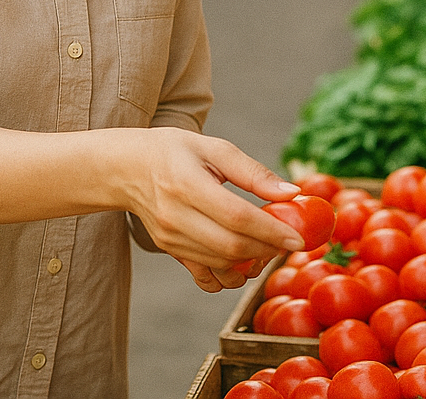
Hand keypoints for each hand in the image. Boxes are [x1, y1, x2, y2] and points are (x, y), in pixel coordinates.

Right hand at [118, 128, 302, 288]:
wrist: (127, 167)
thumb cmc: (173, 150)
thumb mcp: (213, 148)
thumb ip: (253, 172)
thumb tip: (291, 194)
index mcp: (187, 183)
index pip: (237, 217)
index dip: (271, 230)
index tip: (298, 237)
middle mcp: (175, 216)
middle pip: (231, 246)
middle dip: (267, 249)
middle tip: (287, 241)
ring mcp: (170, 238)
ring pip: (221, 264)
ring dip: (252, 263)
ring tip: (268, 247)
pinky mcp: (170, 250)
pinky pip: (204, 277)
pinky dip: (229, 277)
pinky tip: (242, 261)